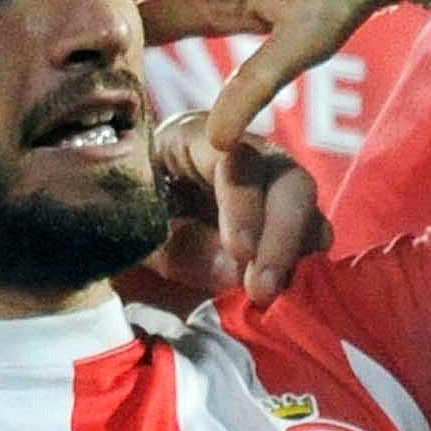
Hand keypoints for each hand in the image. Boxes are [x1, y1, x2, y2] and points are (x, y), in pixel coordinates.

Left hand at [141, 117, 334, 305]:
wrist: (122, 214)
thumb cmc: (122, 210)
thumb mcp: (138, 230)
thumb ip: (180, 247)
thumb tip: (235, 270)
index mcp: (195, 138)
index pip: (236, 160)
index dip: (245, 206)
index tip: (241, 253)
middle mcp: (243, 151)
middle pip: (287, 179)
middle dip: (281, 236)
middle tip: (262, 289)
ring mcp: (268, 182)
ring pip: (305, 206)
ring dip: (295, 252)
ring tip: (269, 292)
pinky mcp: (280, 215)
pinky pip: (309, 232)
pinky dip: (301, 261)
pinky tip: (283, 287)